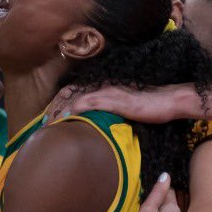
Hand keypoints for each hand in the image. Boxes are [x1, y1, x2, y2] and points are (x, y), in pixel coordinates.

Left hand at [47, 84, 182, 124]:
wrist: (170, 101)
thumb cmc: (151, 107)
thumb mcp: (125, 110)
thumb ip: (110, 113)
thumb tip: (99, 126)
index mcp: (104, 88)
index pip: (74, 92)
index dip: (59, 103)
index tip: (48, 117)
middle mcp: (102, 86)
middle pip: (68, 92)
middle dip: (52, 107)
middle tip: (42, 123)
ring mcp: (107, 91)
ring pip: (74, 97)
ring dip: (58, 110)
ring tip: (46, 124)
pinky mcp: (113, 99)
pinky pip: (87, 102)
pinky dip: (72, 110)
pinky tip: (63, 119)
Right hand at [131, 173, 182, 211]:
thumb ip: (156, 193)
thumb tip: (165, 175)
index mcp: (174, 208)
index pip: (169, 190)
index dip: (161, 189)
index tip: (154, 189)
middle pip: (176, 200)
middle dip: (169, 197)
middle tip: (157, 201)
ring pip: (178, 211)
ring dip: (171, 209)